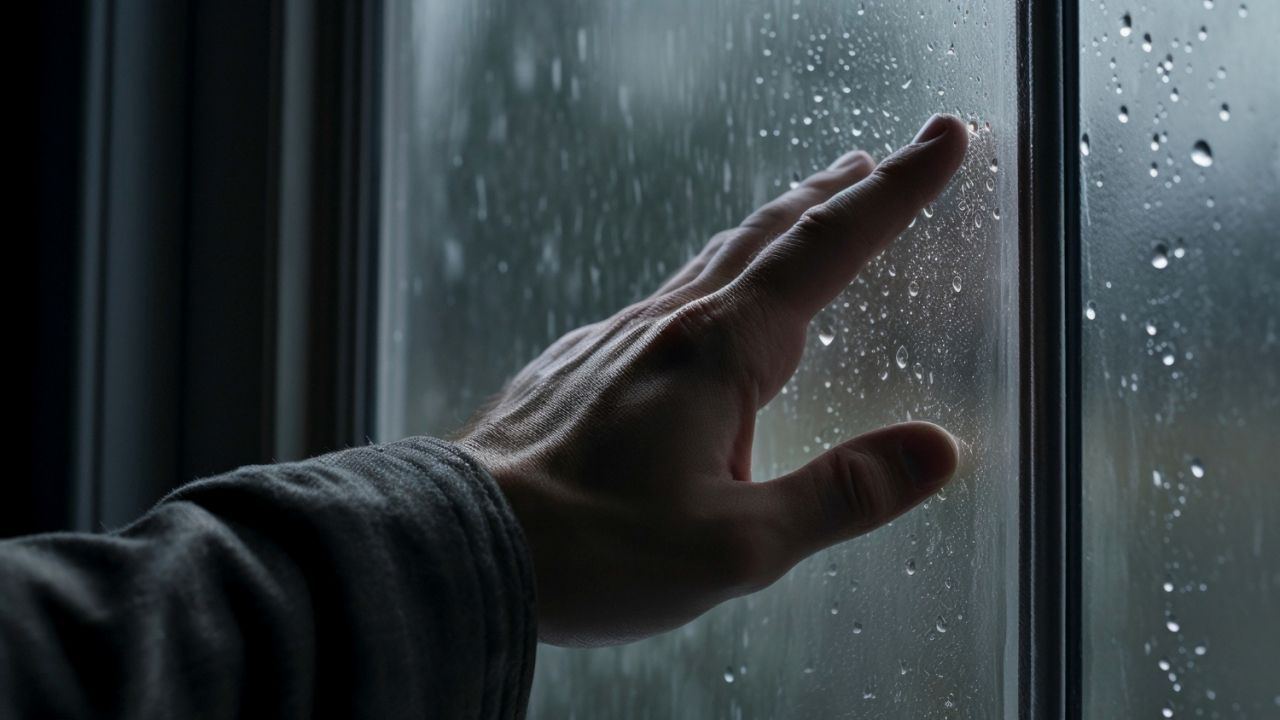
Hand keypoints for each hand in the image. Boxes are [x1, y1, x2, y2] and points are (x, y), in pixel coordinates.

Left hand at [458, 114, 968, 646]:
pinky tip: (706, 307)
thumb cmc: (595, 550)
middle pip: (768, 236)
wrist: (462, 542)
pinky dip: (716, 279)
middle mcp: (669, 326)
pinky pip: (669, 300)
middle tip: (877, 161)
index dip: (894, 193)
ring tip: (808, 213)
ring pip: (714, 261)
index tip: (941, 140)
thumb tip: (938, 451)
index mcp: (718, 352)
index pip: (827, 249)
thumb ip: (841, 494)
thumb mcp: (739, 546)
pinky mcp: (583, 363)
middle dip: (835, 194)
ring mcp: (618, 338)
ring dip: (773, 230)